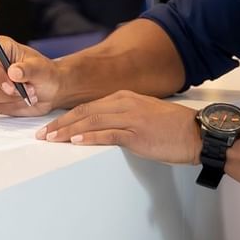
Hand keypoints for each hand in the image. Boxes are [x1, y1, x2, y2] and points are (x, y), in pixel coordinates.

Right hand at [0, 36, 58, 115]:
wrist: (50, 89)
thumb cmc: (45, 73)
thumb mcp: (41, 68)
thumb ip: (28, 69)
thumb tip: (13, 72)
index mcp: (1, 47)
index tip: (12, 85)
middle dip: (3, 90)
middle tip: (23, 92)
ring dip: (10, 99)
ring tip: (28, 94)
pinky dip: (9, 106)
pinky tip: (22, 100)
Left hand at [36, 89, 200, 164]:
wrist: (196, 132)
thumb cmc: (171, 127)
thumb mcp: (142, 114)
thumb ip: (122, 116)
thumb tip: (102, 126)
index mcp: (123, 97)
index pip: (87, 106)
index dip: (67, 116)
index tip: (52, 126)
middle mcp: (123, 103)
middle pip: (84, 112)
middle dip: (61, 123)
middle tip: (43, 133)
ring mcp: (129, 117)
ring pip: (91, 121)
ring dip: (69, 131)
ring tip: (53, 139)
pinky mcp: (137, 133)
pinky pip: (108, 134)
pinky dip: (90, 137)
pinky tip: (77, 141)